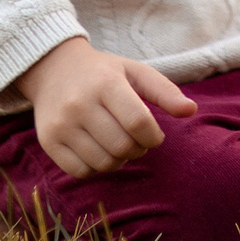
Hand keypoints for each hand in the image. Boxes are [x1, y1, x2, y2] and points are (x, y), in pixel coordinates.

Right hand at [14, 35, 197, 178]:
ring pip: (103, 163)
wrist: (53, 69)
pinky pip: (80, 171)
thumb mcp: (135, 71)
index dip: (154, 137)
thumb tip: (191, 110)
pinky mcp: (48, 141)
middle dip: (138, 149)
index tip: (155, 136)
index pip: (138, 123)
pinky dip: (96, 167)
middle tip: (137, 141)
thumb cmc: (102, 73)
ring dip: (119, 160)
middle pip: (122, 146)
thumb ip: (164, 90)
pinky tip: (99, 150)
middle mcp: (79, 104)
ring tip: (119, 145)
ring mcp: (61, 124)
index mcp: (105, 84)